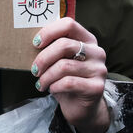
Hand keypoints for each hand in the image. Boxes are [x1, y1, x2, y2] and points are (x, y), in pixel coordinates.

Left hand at [31, 17, 109, 132]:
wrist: (81, 107)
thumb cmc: (67, 80)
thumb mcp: (60, 61)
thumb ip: (53, 49)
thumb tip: (33, 42)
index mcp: (87, 40)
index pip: (69, 24)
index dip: (49, 32)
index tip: (36, 43)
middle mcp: (96, 52)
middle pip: (64, 45)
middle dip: (44, 58)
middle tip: (35, 70)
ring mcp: (99, 69)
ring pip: (64, 66)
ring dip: (46, 76)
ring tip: (41, 83)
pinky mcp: (96, 87)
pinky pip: (68, 82)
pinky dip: (54, 86)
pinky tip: (51, 89)